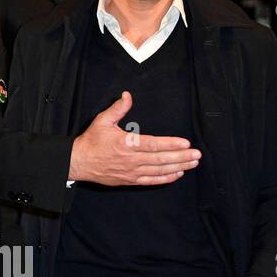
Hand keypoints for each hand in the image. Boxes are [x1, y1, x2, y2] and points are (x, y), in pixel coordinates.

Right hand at [69, 92, 201, 185]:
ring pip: (159, 170)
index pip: (153, 144)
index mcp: (125, 144)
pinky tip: (178, 174)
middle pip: (161, 159)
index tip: (185, 143)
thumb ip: (117, 109)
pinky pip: (152, 180)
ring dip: (178, 167)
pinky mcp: (130, 180)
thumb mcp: (102, 121)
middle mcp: (131, 159)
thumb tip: (127, 95)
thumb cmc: (91, 141)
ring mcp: (132, 171)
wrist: (79, 162)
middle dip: (181, 157)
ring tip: (193, 163)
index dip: (170, 144)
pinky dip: (166, 178)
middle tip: (197, 154)